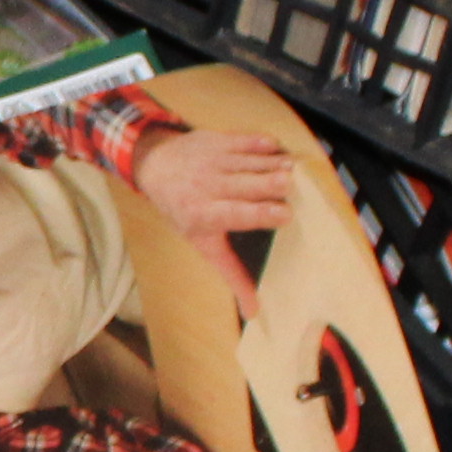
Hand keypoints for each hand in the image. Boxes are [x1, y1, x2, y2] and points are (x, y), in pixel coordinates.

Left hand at [130, 129, 304, 303]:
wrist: (156, 166)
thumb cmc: (185, 211)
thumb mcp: (202, 244)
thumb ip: (231, 273)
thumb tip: (253, 311)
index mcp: (204, 214)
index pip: (235, 214)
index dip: (261, 214)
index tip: (286, 215)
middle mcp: (208, 186)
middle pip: (246, 185)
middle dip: (270, 185)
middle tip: (292, 187)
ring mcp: (214, 161)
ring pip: (250, 163)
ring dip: (274, 165)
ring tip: (294, 171)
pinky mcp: (219, 140)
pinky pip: (244, 140)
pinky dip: (262, 144)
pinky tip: (278, 149)